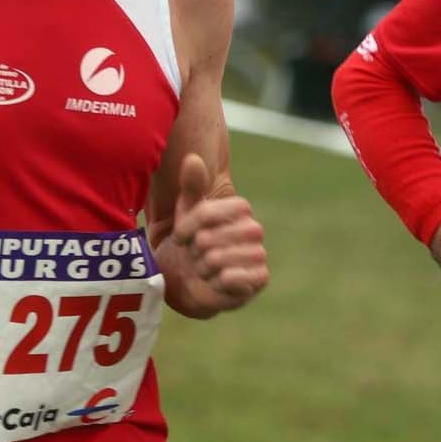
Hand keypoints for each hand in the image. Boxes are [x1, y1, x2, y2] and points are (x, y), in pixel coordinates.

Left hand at [169, 154, 268, 314]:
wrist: (194, 279)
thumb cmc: (192, 240)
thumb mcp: (187, 211)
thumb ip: (192, 185)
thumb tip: (193, 159)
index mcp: (240, 208)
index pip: (205, 213)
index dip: (186, 227)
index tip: (180, 236)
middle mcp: (254, 229)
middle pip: (207, 238)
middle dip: (193, 251)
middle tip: (196, 254)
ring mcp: (259, 254)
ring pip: (215, 259)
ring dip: (201, 268)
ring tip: (203, 267)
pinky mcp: (260, 278)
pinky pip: (229, 278)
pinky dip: (215, 282)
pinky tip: (215, 281)